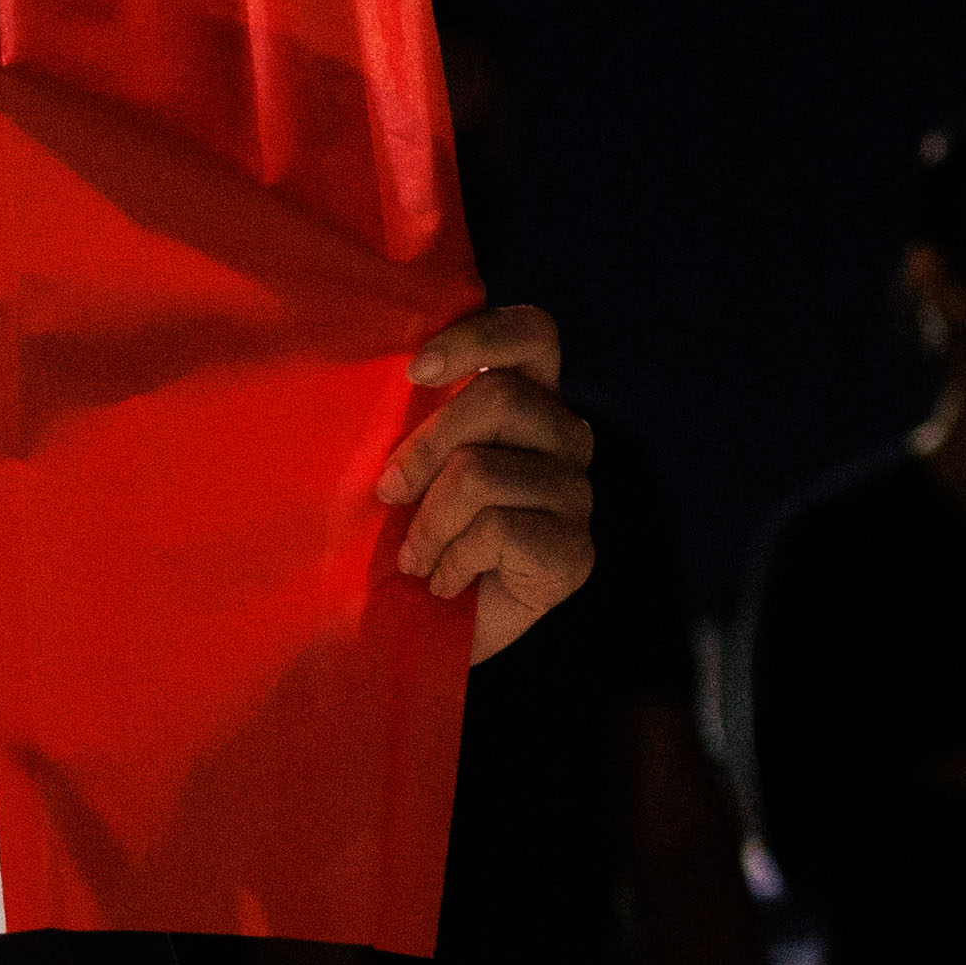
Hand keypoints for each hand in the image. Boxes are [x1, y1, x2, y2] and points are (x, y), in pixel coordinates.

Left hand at [378, 305, 593, 659]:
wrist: (423, 631)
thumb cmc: (410, 535)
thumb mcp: (406, 463)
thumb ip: (415, 414)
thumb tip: (389, 378)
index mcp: (530, 399)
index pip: (533, 333)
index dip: (478, 335)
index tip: (415, 374)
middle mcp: (566, 439)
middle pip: (500, 397)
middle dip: (424, 447)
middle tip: (388, 493)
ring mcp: (577, 496)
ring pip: (484, 470)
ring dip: (430, 521)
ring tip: (414, 558)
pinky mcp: (575, 553)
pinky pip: (498, 529)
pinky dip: (452, 560)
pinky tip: (445, 582)